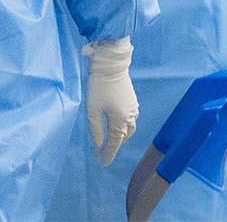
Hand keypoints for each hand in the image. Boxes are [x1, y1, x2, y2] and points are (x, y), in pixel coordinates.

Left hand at [85, 37, 138, 165]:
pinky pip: (129, 118)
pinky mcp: (132, 100)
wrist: (111, 64)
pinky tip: (116, 122)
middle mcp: (130, 116)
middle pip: (123, 136)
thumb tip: (98, 145)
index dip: (108, 153)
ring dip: (120, 134)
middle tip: (104, 151)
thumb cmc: (99, 86)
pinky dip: (123, 124)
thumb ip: (96, 129)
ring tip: (110, 139)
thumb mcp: (93, 109)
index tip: (103, 163)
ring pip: (128, 128)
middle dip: (115, 144)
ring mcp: (133, 108)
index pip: (115, 142)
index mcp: (121, 121)